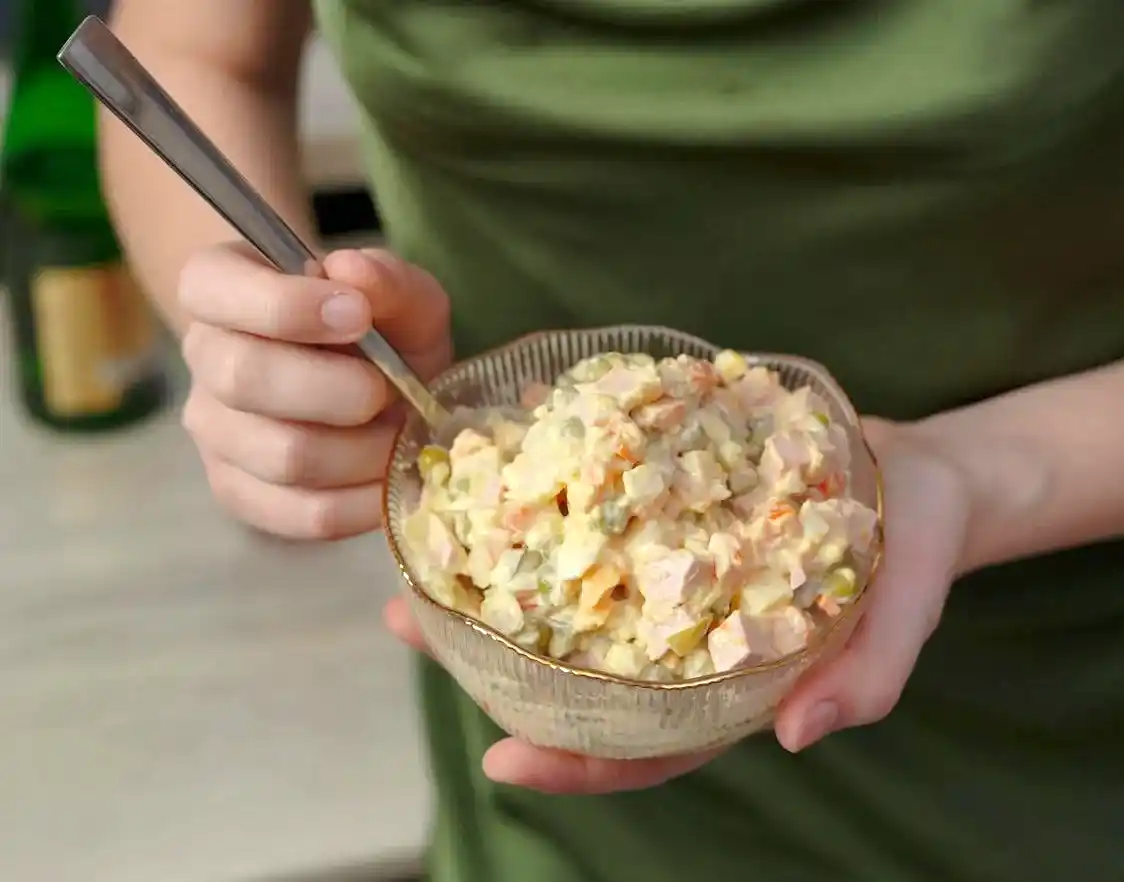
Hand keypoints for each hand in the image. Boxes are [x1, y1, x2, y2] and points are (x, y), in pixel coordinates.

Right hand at [180, 242, 451, 538]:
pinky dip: (364, 501)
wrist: (378, 381)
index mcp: (218, 287)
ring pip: (282, 455)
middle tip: (386, 390)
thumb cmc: (379, 326)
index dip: (285, 305)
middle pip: (243, 379)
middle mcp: (204, 358)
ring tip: (400, 432)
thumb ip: (386, 280)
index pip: (211, 289)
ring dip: (362, 449)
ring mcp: (216, 433)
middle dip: (334, 389)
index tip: (357, 314)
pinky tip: (393, 476)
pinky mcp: (243, 494)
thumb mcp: (400, 294)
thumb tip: (351, 273)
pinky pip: (303, 513)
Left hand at [383, 417, 973, 791]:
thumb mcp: (907, 611)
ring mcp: (669, 577)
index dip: (578, 763)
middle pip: (583, 672)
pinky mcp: (665, 517)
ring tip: (424, 559)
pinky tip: (500, 478)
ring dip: (499, 581)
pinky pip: (597, 521)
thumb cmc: (914, 548)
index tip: (500, 757)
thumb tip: (796, 738)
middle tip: (411, 628)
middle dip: (495, 660)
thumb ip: (865, 677)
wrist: (913, 471)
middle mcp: (684, 637)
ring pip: (574, 599)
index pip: (647, 744)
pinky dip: (549, 508)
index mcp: (731, 682)